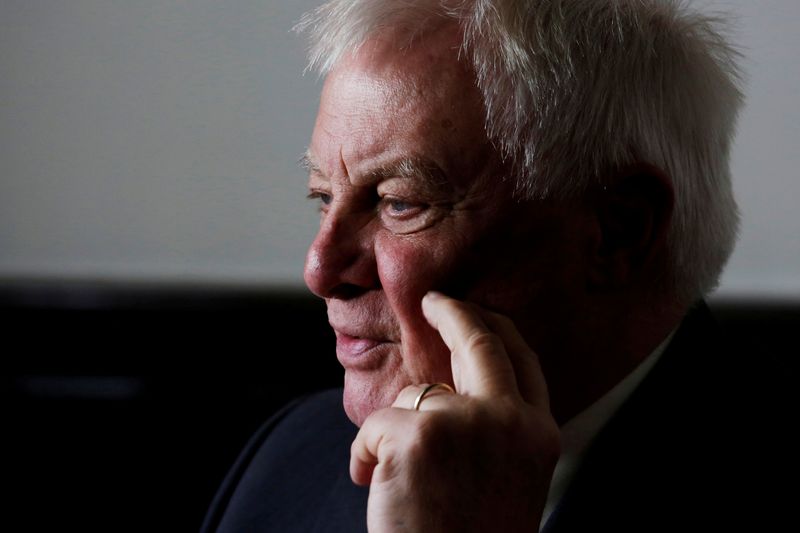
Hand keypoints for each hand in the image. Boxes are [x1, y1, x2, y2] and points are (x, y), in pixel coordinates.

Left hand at [350, 292, 560, 531]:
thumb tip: (445, 385)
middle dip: (453, 312)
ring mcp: (465, 422)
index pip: (522, 359)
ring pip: (415, 396)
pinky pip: (374, 425)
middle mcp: (510, 419)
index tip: (471, 310)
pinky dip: (363, 456)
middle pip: (481, 340)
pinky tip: (375, 490)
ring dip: (393, 434)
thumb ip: (492, 427)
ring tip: (398, 486)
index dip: (494, 328)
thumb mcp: (505, 477)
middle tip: (432, 301)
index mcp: (538, 433)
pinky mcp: (417, 435)